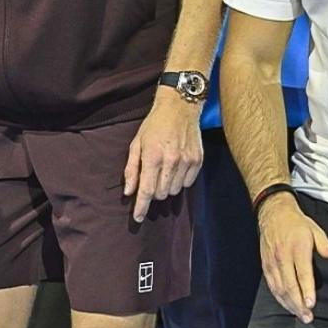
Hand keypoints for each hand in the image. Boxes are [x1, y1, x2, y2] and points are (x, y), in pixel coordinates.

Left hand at [123, 90, 202, 222]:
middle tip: (150, 180)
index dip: (141, 207)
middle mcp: (171, 161)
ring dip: (166, 187)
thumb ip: (131, 169)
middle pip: (160, 193)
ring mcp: (187, 161)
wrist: (180, 108)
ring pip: (174, 190)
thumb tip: (129, 192)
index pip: (146, 190)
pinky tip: (175, 169)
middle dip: (152, 193)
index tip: (137, 218)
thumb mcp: (136, 144)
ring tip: (163, 171)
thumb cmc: (153, 126)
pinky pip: (187, 184)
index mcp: (153, 157)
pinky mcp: (198, 161)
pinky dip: (179, 182)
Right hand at [258, 193, 327, 323]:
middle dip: (298, 304)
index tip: (311, 305)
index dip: (306, 291)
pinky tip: (286, 304)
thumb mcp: (314, 229)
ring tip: (299, 315)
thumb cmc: (296, 223)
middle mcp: (283, 257)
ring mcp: (272, 262)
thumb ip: (324, 244)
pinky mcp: (265, 265)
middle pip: (289, 286)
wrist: (272, 214)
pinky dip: (279, 297)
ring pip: (279, 288)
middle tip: (307, 317)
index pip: (302, 274)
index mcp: (297, 249)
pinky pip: (271, 284)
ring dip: (289, 304)